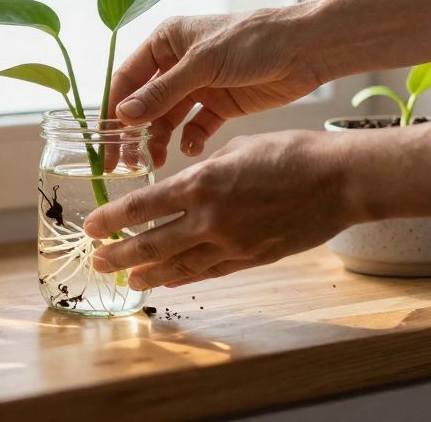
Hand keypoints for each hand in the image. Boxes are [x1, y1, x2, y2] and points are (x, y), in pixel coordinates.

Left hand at [84, 130, 357, 288]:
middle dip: (119, 255)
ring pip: (178, 265)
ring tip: (129, 279)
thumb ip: (203, 172)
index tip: (90, 228)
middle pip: (151, 244)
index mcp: (200, 184)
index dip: (110, 221)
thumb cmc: (291, 153)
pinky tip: (170, 280)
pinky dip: (186, 276)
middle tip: (98, 262)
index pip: (140, 208)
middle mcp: (210, 219)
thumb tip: (184, 187)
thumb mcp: (235, 150)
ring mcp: (232, 244)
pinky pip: (209, 272)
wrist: (340, 180)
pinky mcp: (252, 258)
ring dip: (149, 273)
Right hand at [108, 9, 326, 166]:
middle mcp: (177, 63)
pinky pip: (196, 126)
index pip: (127, 79)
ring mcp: (199, 85)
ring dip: (160, 139)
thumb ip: (162, 92)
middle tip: (128, 162)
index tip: (103, 141)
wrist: (306, 48)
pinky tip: (193, 148)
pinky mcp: (221, 104)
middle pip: (145, 103)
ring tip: (156, 161)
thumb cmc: (253, 40)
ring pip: (168, 118)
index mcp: (165, 42)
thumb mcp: (202, 64)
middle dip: (135, 132)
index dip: (113, 109)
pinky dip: (191, 139)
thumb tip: (123, 115)